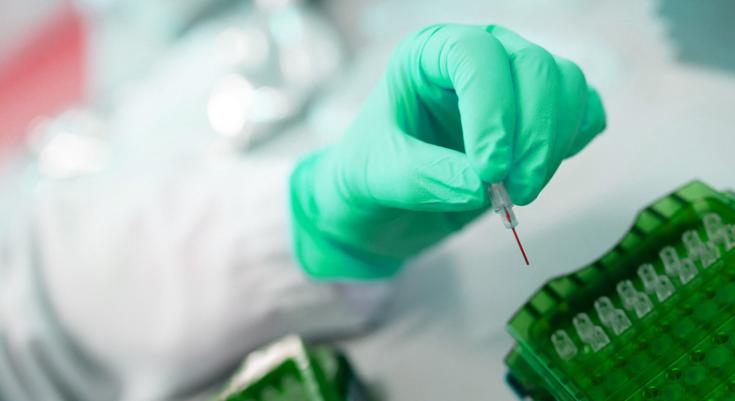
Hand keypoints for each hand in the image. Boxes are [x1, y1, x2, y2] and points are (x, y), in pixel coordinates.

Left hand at [290, 24, 606, 279]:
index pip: (475, 56)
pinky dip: (574, 140)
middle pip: (533, 67)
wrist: (383, 208)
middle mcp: (476, 60)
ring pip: (565, 87)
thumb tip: (483, 186)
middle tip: (514, 193)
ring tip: (520, 192)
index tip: (489, 170)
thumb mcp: (376, 178)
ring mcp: (511, 86)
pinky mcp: (535, 119)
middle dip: (533, 135)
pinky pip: (580, 112)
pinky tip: (543, 171)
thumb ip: (424, 178)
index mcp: (428, 56)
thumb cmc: (368, 178)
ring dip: (554, 143)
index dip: (492, 110)